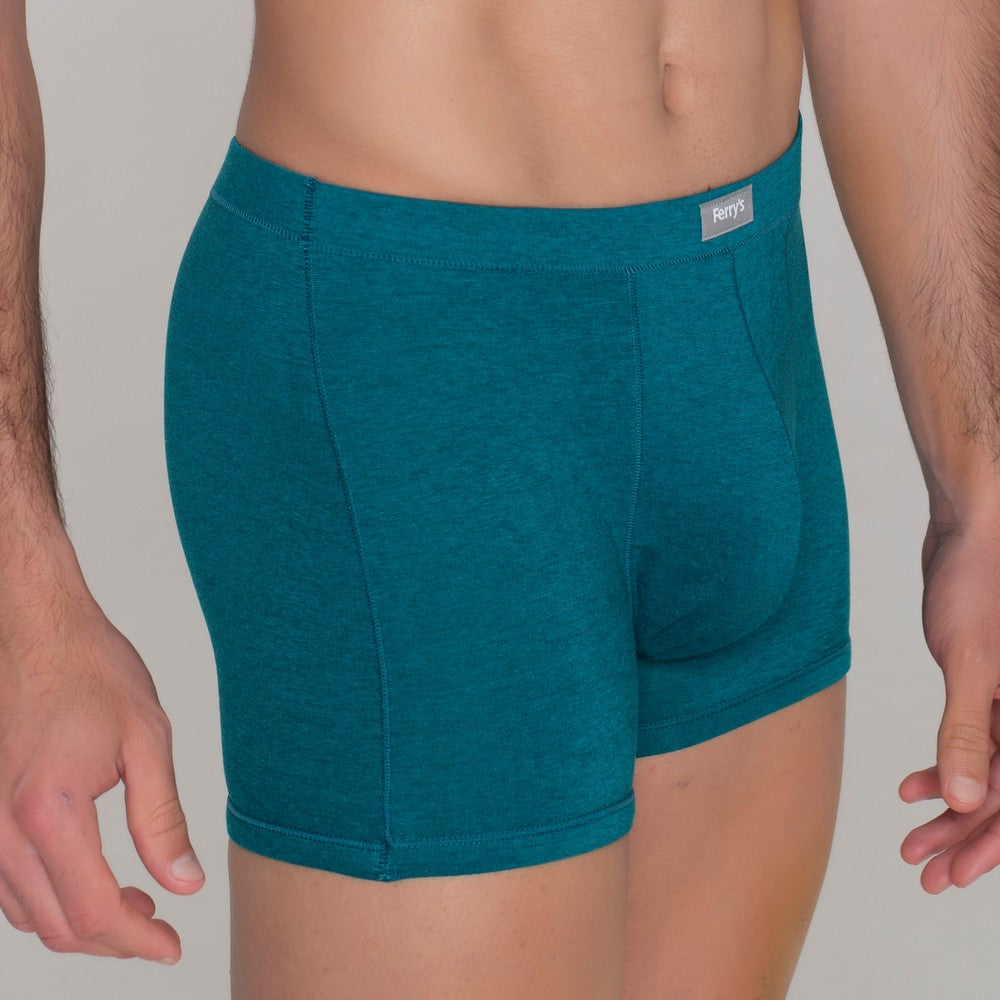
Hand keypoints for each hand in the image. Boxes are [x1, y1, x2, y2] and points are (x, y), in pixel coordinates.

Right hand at [0, 587, 203, 961]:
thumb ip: (162, 819)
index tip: (172, 947)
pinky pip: (8, 887)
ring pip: (28, 915)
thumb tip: (184, 883)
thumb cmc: (91, 672)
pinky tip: (90, 879)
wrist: (37, 631)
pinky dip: (50, 901)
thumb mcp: (147, 740)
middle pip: (58, 926)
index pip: (94, 910)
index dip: (138, 940)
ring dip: (82, 923)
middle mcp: (2, 829)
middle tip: (161, 928)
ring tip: (137, 903)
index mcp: (48, 811)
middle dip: (114, 939)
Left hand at [899, 517, 999, 891]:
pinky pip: (977, 742)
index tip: (954, 875)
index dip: (991, 842)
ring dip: (953, 809)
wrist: (971, 530)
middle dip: (968, 836)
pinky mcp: (994, 688)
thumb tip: (964, 799)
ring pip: (990, 773)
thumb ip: (966, 731)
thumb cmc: (979, 582)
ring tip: (911, 840)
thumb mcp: (970, 660)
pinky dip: (947, 767)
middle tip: (923, 869)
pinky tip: (913, 788)